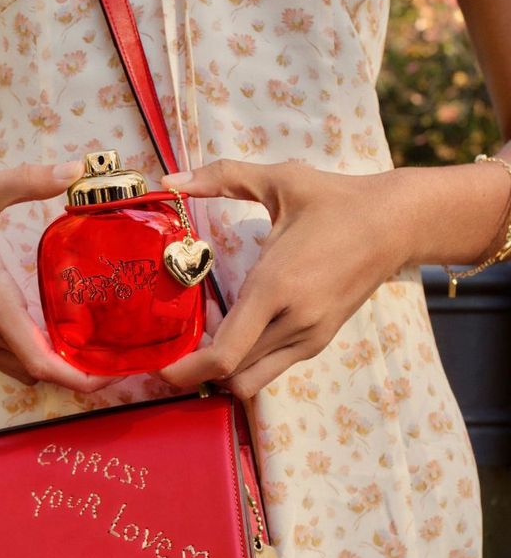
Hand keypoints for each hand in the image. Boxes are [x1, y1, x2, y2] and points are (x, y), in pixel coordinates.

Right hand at [0, 161, 112, 390]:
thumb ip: (31, 180)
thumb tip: (76, 169)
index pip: (40, 361)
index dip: (78, 378)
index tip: (111, 376)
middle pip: (39, 372)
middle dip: (77, 373)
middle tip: (116, 357)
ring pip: (24, 370)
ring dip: (56, 366)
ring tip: (94, 346)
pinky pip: (10, 360)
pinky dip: (36, 356)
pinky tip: (58, 334)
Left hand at [158, 160, 414, 397]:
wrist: (397, 222)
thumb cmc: (335, 200)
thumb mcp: (279, 181)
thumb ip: (220, 177)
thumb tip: (169, 181)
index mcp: (276, 287)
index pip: (225, 354)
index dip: (187, 370)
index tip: (159, 368)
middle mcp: (293, 321)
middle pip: (232, 376)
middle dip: (197, 371)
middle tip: (174, 348)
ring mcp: (310, 337)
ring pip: (253, 380)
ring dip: (223, 369)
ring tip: (208, 335)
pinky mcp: (319, 341)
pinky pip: (272, 368)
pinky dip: (247, 361)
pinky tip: (238, 328)